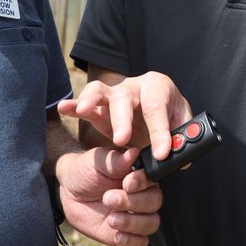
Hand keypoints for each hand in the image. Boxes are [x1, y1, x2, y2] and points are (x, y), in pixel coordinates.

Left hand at [55, 147, 161, 245]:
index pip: (152, 180)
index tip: (126, 182)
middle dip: (133, 202)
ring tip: (110, 218)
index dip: (142, 183)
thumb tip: (133, 153)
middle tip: (108, 199)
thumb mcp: (97, 161)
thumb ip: (115, 161)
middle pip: (155, 202)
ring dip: (132, 223)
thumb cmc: (86, 170)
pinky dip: (131, 241)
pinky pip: (140, 243)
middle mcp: (142, 195)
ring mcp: (136, 215)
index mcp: (139, 175)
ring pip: (151, 223)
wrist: (70, 191)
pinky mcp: (127, 233)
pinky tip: (116, 235)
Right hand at [57, 71, 191, 161]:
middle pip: (124, 98)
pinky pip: (85, 103)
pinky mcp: (100, 106)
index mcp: (158, 87)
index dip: (160, 132)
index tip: (161, 154)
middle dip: (122, 119)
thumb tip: (181, 159)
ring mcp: (114, 94)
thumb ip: (180, 139)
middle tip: (122, 140)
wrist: (159, 112)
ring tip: (85, 111)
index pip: (157, 108)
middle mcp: (134, 86)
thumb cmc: (170, 117)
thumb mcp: (180, 126)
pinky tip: (64, 108)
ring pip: (100, 91)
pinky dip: (74, 105)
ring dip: (91, 101)